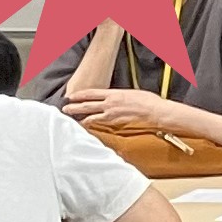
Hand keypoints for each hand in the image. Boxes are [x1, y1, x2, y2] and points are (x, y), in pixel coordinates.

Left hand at [69, 89, 198, 137]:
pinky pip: (100, 125)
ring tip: (73, 121)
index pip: (91, 93)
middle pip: (87, 104)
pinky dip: (92, 126)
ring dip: (81, 118)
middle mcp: (110, 103)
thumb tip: (116, 99)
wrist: (156, 112)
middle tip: (65, 108)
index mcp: (114, 93)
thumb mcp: (132, 94)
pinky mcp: (116, 124)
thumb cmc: (148, 102)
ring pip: (91, 116)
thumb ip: (120, 97)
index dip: (79, 95)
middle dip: (74, 107)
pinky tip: (86, 128)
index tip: (71, 96)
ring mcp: (112, 114)